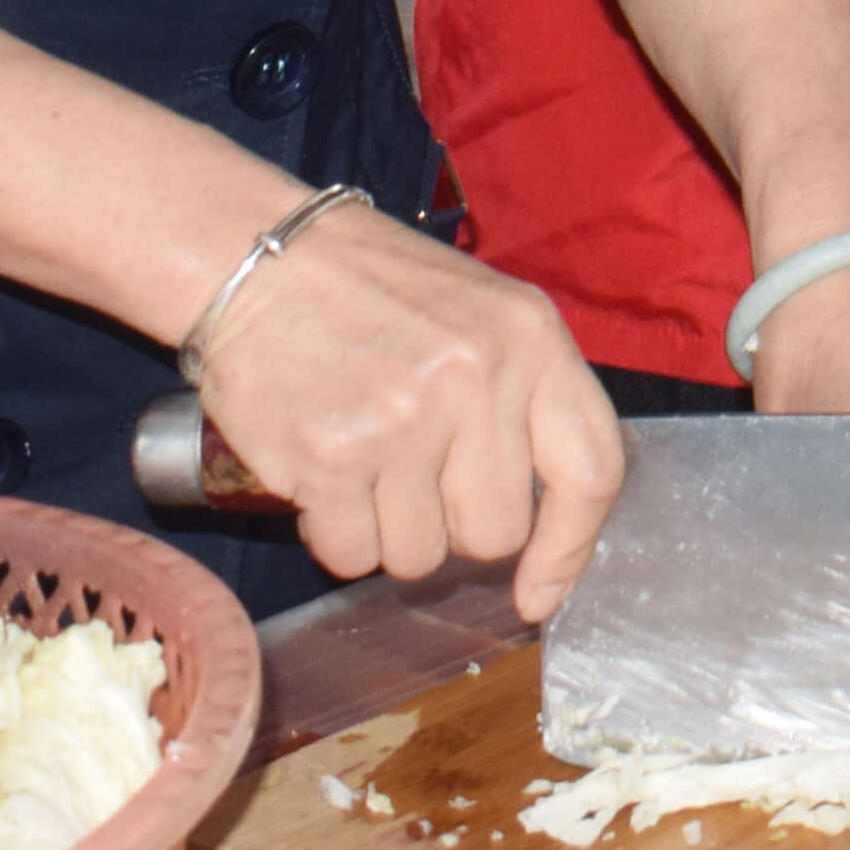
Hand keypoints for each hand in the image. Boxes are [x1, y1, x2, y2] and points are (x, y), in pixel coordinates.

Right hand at [188, 197, 628, 621]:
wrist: (257, 256)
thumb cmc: (375, 290)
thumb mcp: (486, 313)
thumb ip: (527, 399)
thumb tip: (550, 527)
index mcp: (531, 339)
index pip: (591, 469)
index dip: (570, 548)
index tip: (539, 593)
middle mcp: (477, 379)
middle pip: (496, 533)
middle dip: (453, 525)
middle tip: (412, 471)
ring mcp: (404, 420)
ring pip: (419, 556)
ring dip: (386, 529)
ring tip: (363, 456)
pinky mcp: (332, 457)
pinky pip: (351, 554)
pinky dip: (333, 532)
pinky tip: (321, 471)